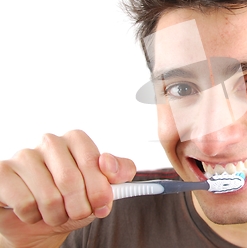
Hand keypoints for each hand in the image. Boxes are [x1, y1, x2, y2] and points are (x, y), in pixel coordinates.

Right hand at [0, 130, 135, 246]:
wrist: (41, 221)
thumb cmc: (73, 199)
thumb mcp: (103, 188)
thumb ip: (120, 172)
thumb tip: (109, 163)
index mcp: (76, 140)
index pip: (93, 160)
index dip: (99, 188)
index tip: (102, 203)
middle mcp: (50, 143)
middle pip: (70, 179)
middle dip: (79, 206)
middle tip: (77, 212)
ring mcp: (24, 156)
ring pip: (48, 195)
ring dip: (56, 215)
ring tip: (56, 213)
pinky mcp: (4, 173)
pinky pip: (24, 202)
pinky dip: (33, 216)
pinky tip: (34, 211)